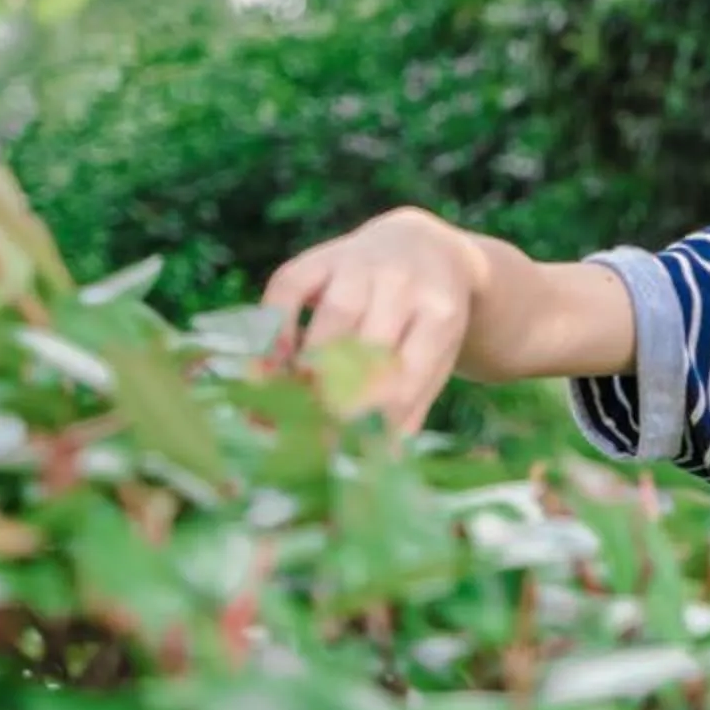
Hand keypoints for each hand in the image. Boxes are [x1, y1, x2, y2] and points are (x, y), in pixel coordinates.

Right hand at [260, 209, 487, 436]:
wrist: (424, 248)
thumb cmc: (426, 320)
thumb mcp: (436, 356)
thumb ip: (411, 405)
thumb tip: (385, 461)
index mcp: (440, 315)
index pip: (408, 371)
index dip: (377, 412)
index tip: (352, 447)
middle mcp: (403, 284)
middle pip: (371, 343)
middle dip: (343, 393)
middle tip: (318, 433)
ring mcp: (362, 264)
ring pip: (335, 314)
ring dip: (310, 365)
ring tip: (291, 406)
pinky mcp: (323, 255)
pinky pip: (289, 285)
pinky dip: (276, 325)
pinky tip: (269, 364)